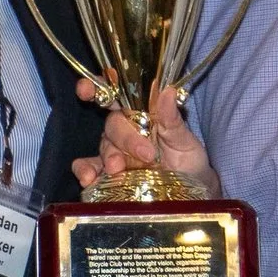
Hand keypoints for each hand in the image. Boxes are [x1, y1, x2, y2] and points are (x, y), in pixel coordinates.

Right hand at [72, 80, 218, 194]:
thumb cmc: (187, 158)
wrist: (192, 189)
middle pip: (113, 124)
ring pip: (103, 147)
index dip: (96, 87)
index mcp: (140, 112)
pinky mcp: (108, 174)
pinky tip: (87, 178)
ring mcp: (115, 151)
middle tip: (146, 154)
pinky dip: (85, 171)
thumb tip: (167, 91)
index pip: (115, 93)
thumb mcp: (185, 139)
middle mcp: (124, 129)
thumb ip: (172, 119)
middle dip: (125, 138)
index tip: (85, 89)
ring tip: (116, 169)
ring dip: (108, 157)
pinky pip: (90, 168)